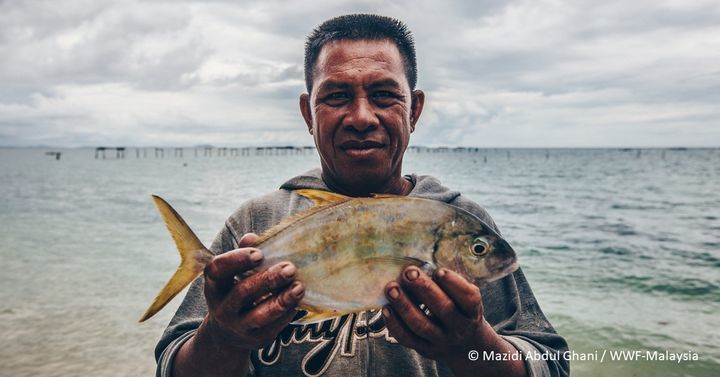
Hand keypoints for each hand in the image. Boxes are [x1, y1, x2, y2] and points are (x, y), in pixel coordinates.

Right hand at [201, 233, 304, 349]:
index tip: (259, 254)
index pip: (218, 270)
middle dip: (268, 280)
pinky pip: (274, 326)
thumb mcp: (233, 274)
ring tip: (299, 287)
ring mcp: (238, 326)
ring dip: (282, 300)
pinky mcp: (256, 339)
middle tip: (290, 269)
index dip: (237, 260)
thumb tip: (252, 237)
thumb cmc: (236, 291)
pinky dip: (287, 313)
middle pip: (242, 292)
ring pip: (259, 315)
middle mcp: (222, 307)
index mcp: (215, 285)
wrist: (228, 333)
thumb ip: (243, 254)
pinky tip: (298, 301)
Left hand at [382, 266, 495, 359]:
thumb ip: (451, 285)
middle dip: (424, 289)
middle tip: (409, 272)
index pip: (468, 298)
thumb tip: (423, 267)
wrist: (467, 346)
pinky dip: (395, 324)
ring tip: (392, 288)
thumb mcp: (465, 299)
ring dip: (404, 305)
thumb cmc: (462, 312)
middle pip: (443, 309)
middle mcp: (459, 329)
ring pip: (421, 325)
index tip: (439, 271)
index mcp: (472, 312)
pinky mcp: (426, 350)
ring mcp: (442, 341)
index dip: (454, 284)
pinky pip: (408, 338)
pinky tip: (387, 308)